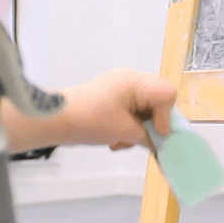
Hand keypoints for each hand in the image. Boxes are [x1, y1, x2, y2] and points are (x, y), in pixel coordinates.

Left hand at [56, 68, 176, 149]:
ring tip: (122, 141)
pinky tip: (116, 139)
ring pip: (146, 108)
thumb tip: (159, 142)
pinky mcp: (112, 96)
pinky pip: (132, 110)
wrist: (55, 119)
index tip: (154, 134)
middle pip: (158, 100)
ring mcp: (121, 87)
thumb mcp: (124, 131)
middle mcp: (131, 79)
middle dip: (153, 123)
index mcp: (136, 82)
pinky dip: (129, 126)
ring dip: (139, 128)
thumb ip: (148, 136)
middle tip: (142, 139)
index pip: (168, 94)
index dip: (166, 117)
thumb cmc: (90, 121)